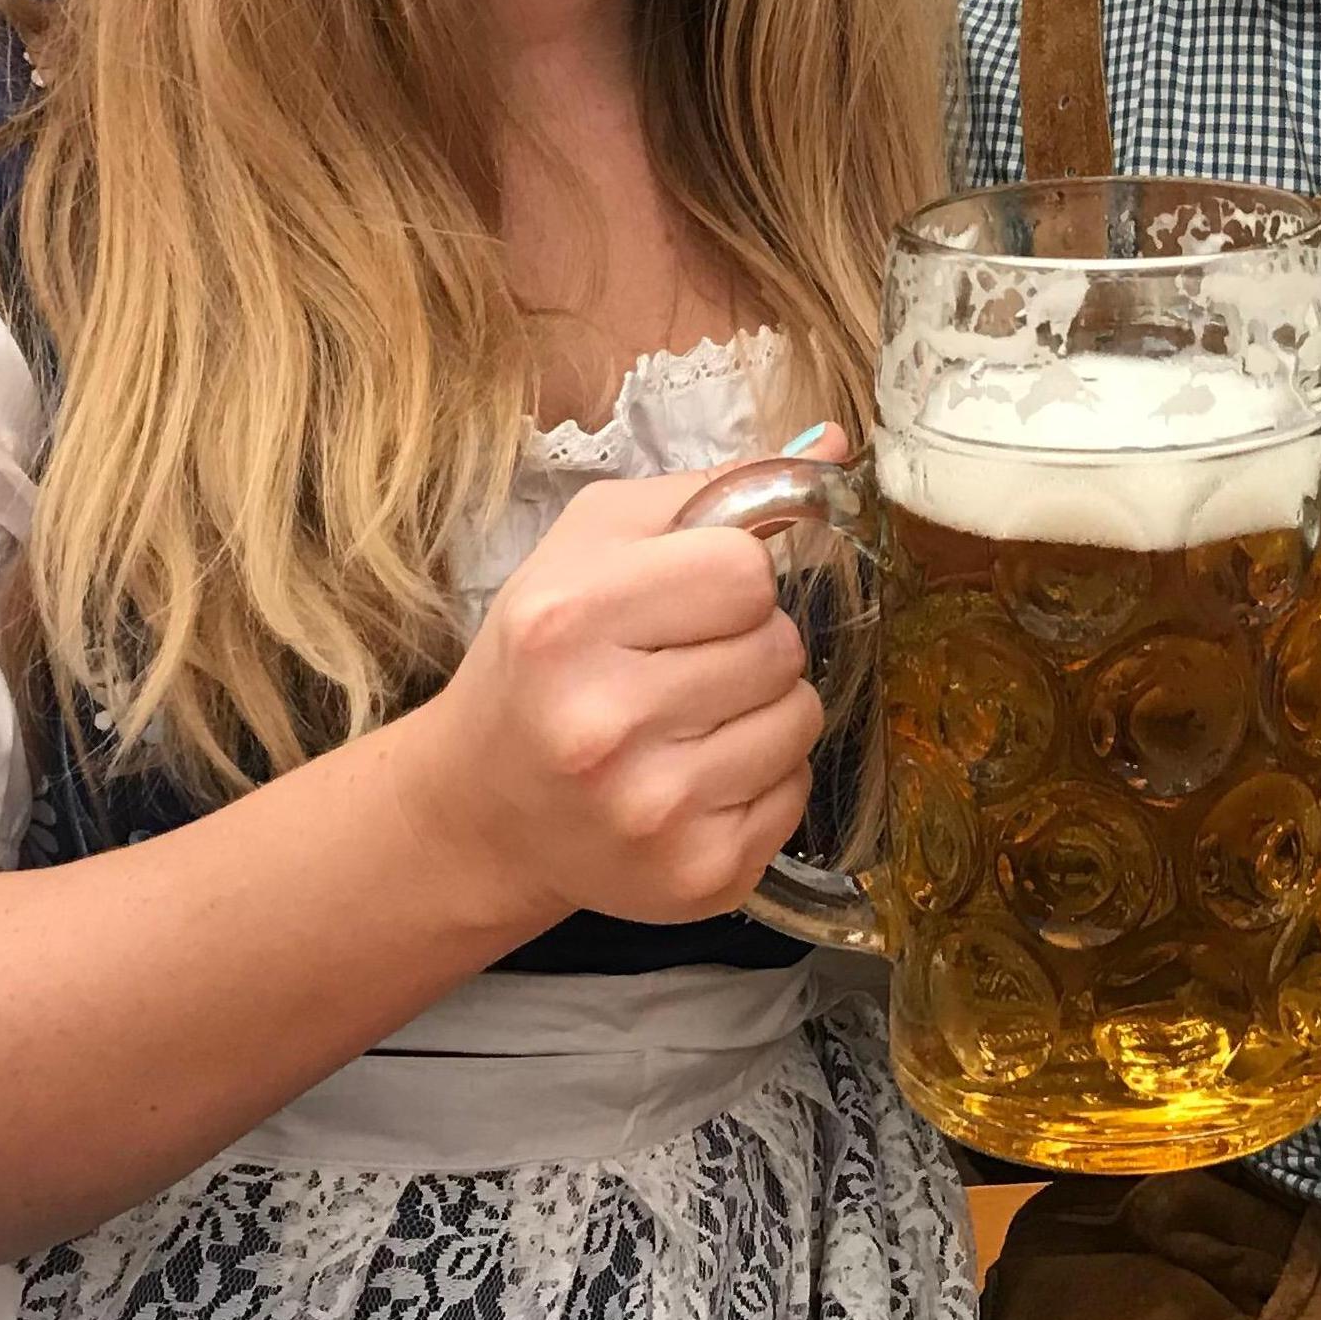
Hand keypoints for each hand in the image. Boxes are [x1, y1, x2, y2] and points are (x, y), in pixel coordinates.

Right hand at [401, 446, 836, 930]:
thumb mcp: (593, 545)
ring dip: (765, 708)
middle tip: (685, 664)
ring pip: (801, 718)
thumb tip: (835, 444)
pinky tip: (697, 775)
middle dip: (749, 644)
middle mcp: (604, 722)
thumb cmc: (544, 656)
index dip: (732, 578)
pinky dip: (762, 777)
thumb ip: (713, 489)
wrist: (485, 806)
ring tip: (694, 718)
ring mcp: (653, 812)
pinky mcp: (696, 875)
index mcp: (569, 621)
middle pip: (780, 646)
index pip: (745, 572)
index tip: (691, 599)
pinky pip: (795, 792)